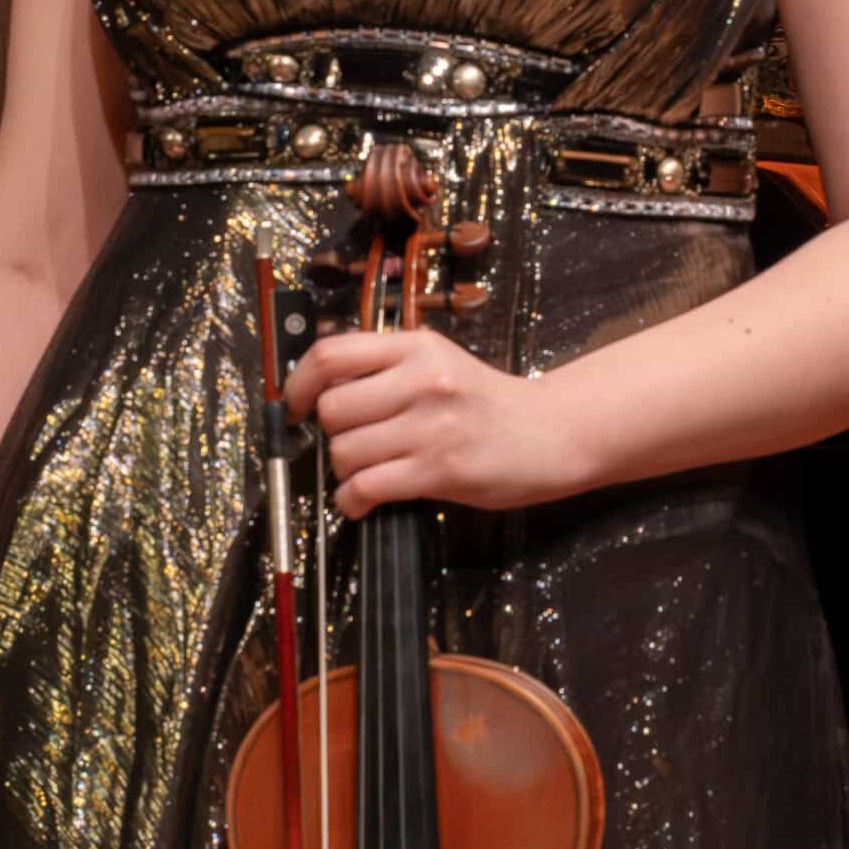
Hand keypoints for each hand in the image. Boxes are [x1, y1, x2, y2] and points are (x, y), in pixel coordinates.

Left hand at [285, 326, 594, 513]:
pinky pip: (366, 488)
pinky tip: (365, 499)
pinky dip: (353, 501)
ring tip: (367, 472)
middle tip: (350, 444)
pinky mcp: (440, 469)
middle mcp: (422, 380)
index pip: (331, 354)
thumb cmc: (487, 403)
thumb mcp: (438, 363)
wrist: (551, 432)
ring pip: (345, 452)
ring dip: (344, 471)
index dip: (299, 383)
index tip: (296, 405)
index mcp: (416, 347)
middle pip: (333, 409)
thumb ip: (386, 369)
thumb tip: (318, 391)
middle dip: (330, 435)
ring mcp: (432, 426)